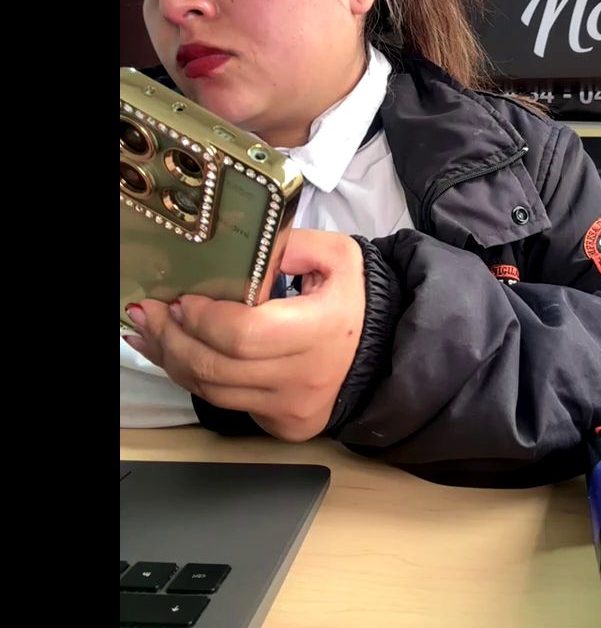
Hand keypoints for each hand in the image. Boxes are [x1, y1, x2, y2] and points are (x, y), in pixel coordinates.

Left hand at [123, 230, 365, 441]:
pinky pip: (226, 403)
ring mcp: (293, 408)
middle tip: (147, 312)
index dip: (203, 319)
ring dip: (173, 360)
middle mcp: (305, 377)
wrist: (384, 349)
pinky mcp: (282, 424)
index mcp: (322, 329)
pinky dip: (196, 379)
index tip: (180, 299)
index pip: (244, 334)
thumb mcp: (337, 255)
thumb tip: (236, 252)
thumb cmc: (355, 299)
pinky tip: (177, 355)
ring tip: (149, 332)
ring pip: (212, 391)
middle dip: (172, 338)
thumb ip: (289, 245)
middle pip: (217, 367)